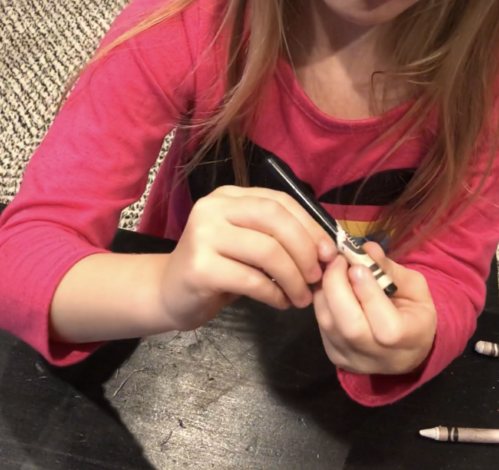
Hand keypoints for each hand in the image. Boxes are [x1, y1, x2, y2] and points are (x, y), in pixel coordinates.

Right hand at [159, 186, 338, 331]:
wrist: (169, 292)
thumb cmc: (216, 267)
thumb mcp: (247, 243)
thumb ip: (278, 237)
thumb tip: (326, 247)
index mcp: (229, 197)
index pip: (279, 201)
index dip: (310, 226)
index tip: (329, 252)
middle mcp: (213, 208)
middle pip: (274, 220)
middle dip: (304, 250)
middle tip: (317, 277)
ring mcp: (203, 236)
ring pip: (267, 251)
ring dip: (294, 278)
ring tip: (302, 297)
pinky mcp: (200, 268)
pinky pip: (252, 280)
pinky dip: (274, 294)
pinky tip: (281, 302)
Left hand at [313, 242, 436, 374]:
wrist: (405, 350)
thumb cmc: (413, 313)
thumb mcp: (414, 287)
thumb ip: (390, 269)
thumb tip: (367, 248)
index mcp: (409, 339)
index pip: (386, 327)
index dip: (368, 294)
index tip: (358, 267)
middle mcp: (378, 356)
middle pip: (350, 327)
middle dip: (337, 287)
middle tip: (337, 260)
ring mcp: (353, 359)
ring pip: (329, 324)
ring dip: (325, 291)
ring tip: (333, 269)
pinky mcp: (334, 355)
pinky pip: (321, 325)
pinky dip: (322, 301)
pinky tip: (330, 286)